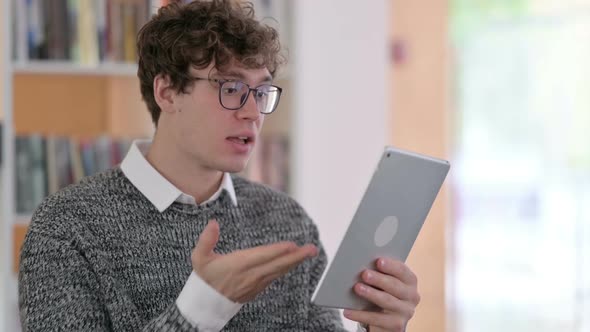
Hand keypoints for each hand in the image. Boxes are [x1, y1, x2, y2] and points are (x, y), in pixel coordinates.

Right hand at [191, 219, 317, 302]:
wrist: (206, 303)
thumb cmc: (205, 278)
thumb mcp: (199, 258)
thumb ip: (206, 240)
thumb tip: (213, 223)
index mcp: (238, 265)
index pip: (261, 257)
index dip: (277, 251)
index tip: (291, 245)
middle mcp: (250, 275)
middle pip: (276, 265)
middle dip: (295, 257)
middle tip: (311, 249)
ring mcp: (256, 283)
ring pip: (279, 271)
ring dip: (295, 261)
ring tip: (309, 252)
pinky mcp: (258, 288)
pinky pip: (275, 276)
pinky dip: (286, 268)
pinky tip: (295, 261)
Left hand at [343, 258, 419, 331]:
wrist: (388, 318)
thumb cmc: (384, 292)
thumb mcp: (385, 282)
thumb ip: (379, 273)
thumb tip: (362, 265)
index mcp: (410, 280)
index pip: (402, 270)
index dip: (391, 266)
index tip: (378, 261)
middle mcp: (412, 296)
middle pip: (395, 285)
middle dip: (379, 279)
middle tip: (364, 274)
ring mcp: (406, 311)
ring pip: (387, 301)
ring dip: (371, 294)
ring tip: (357, 288)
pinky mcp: (396, 325)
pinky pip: (377, 319)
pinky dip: (361, 315)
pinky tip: (348, 311)